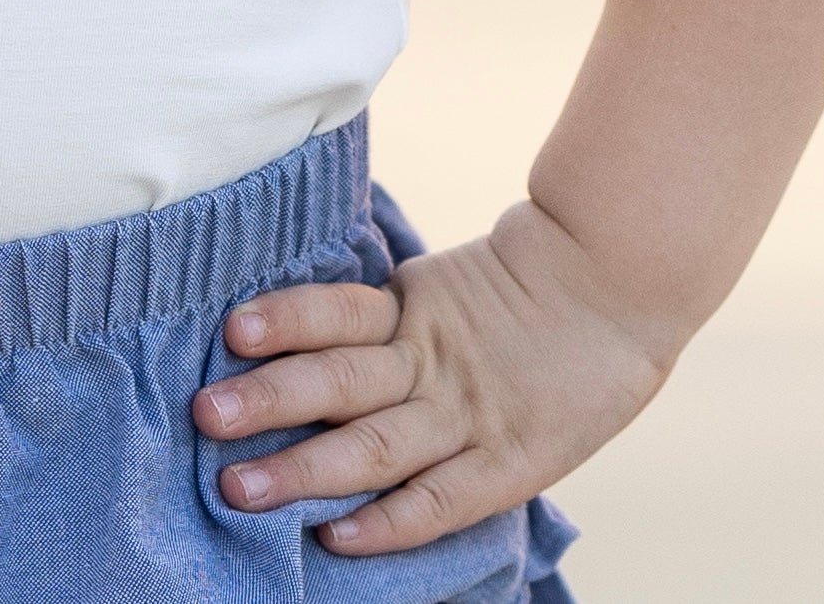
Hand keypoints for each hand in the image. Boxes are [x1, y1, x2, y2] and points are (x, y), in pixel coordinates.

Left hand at [190, 200, 670, 555]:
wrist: (618, 285)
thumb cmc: (527, 288)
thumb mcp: (445, 284)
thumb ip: (385, 315)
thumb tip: (298, 337)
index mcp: (413, 306)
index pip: (337, 311)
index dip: (286, 318)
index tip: (230, 330)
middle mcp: (431, 361)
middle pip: (338, 380)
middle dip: (268, 400)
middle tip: (205, 414)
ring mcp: (467, 415)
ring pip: (374, 445)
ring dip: (303, 468)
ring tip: (238, 486)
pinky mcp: (508, 463)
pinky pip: (439, 500)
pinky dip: (387, 522)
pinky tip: (336, 538)